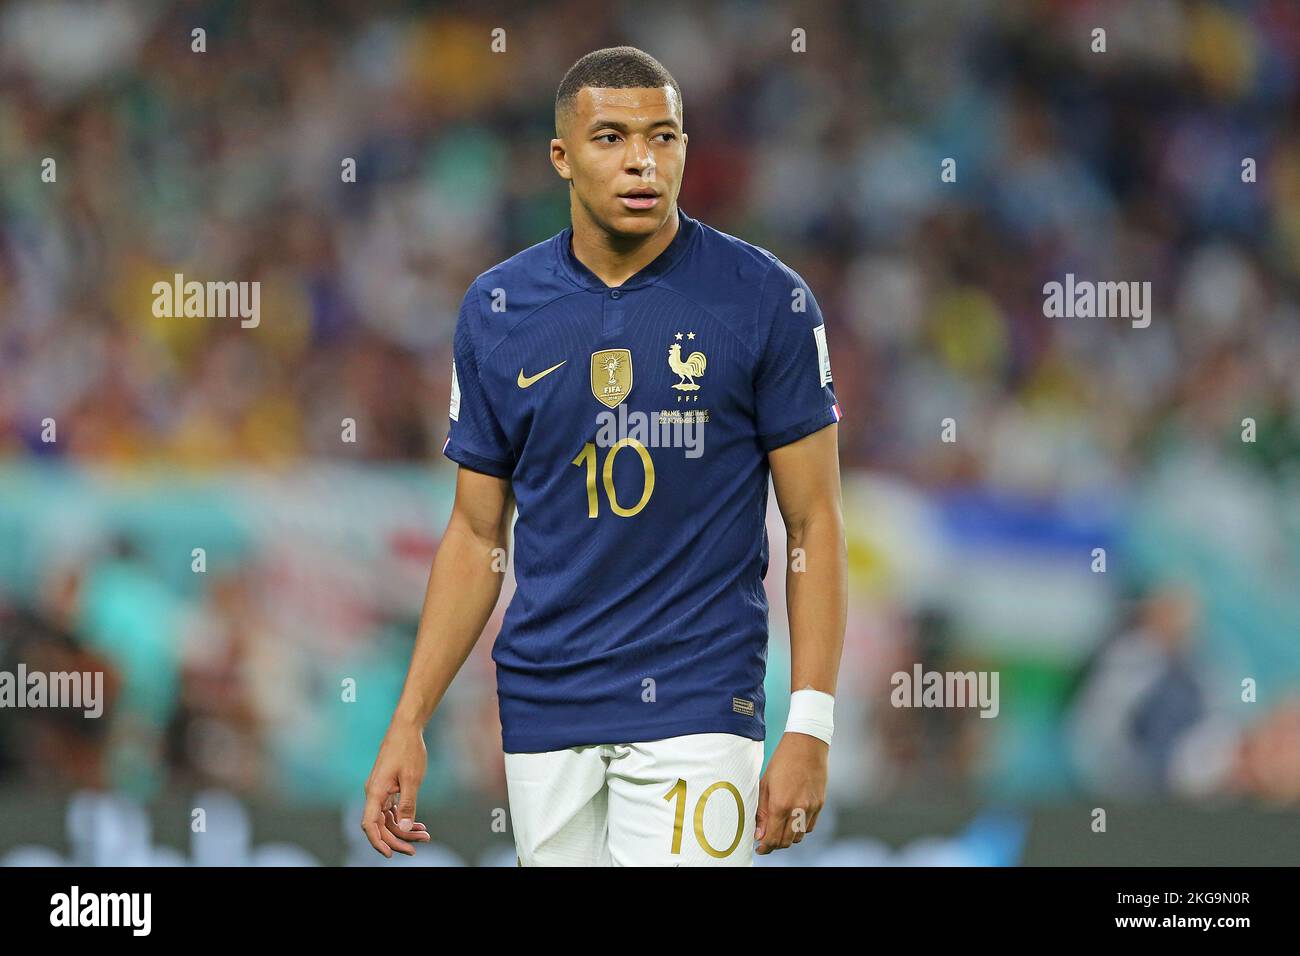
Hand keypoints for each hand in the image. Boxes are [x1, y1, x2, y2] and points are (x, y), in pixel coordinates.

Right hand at [361, 722, 432, 857]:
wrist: (406, 728)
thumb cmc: (408, 750)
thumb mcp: (412, 779)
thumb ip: (407, 804)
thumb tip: (404, 827)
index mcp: (375, 792)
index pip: (370, 825)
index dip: (378, 842)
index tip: (391, 854)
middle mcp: (374, 794)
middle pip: (381, 826)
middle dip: (398, 839)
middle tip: (417, 847)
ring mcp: (380, 791)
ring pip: (388, 819)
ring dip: (404, 829)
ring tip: (424, 835)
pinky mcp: (387, 788)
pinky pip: (392, 810)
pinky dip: (403, 818)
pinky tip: (418, 824)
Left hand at [754, 732, 827, 854]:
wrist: (807, 744)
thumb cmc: (782, 761)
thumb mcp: (765, 784)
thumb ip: (762, 812)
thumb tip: (759, 833)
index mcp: (780, 804)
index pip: (772, 838)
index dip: (765, 847)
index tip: (760, 847)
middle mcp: (797, 809)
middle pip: (786, 842)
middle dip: (775, 845)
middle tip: (767, 840)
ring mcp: (811, 807)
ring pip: (799, 837)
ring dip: (788, 838)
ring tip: (779, 829)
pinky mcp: (820, 804)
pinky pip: (810, 826)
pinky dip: (800, 829)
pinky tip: (793, 820)